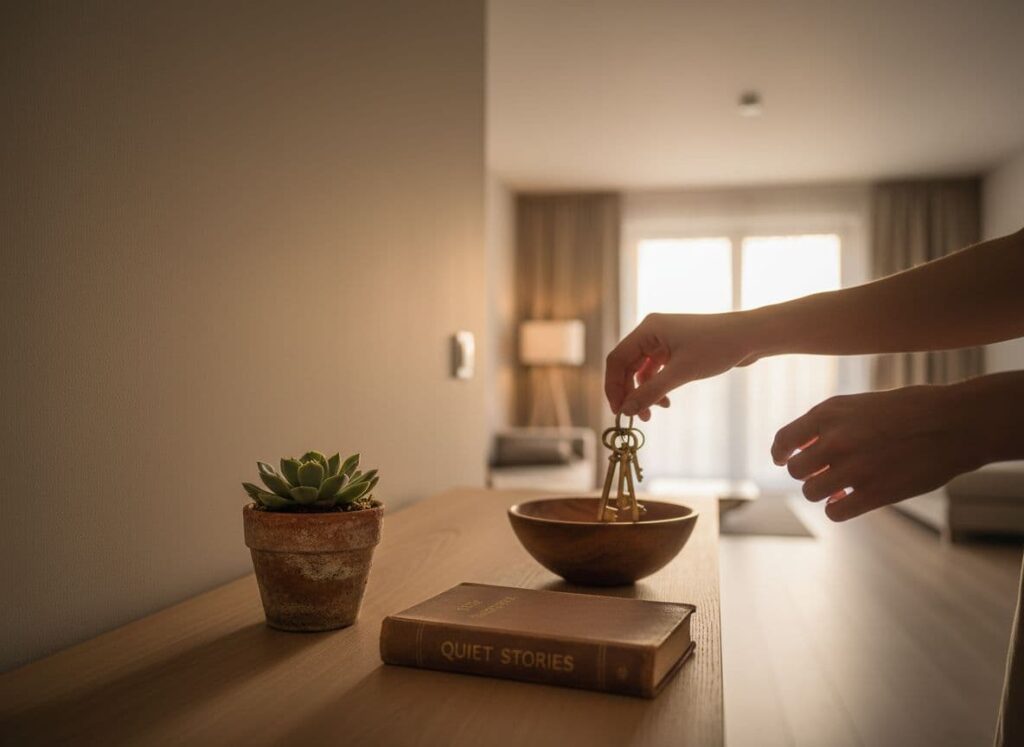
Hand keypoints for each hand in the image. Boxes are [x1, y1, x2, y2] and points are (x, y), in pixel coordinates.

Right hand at [605, 312, 757, 419]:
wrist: (751, 336)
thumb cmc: (717, 347)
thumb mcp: (681, 373)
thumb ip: (650, 392)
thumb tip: (626, 411)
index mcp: (648, 329)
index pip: (617, 359)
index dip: (613, 386)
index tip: (618, 411)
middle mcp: (652, 332)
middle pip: (627, 365)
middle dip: (629, 392)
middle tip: (635, 416)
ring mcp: (664, 340)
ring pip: (641, 370)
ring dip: (643, 392)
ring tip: (652, 413)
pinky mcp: (677, 349)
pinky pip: (656, 370)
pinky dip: (657, 386)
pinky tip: (665, 402)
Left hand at [772, 385, 980, 521]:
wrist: (954, 422)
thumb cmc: (908, 409)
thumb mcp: (858, 404)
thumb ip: (826, 423)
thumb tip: (797, 447)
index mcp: (828, 414)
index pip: (784, 440)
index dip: (781, 453)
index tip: (783, 459)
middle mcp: (835, 440)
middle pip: (795, 470)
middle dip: (806, 473)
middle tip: (821, 473)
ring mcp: (854, 468)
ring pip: (811, 492)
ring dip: (821, 492)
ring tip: (837, 488)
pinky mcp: (875, 493)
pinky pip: (835, 512)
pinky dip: (837, 508)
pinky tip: (848, 501)